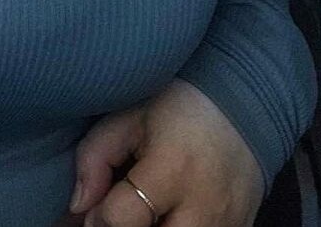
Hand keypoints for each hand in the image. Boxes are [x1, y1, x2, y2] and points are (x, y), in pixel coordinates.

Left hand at [67, 78, 264, 225]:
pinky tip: (165, 214)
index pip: (122, 219)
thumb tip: (79, 207)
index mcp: (171, 170)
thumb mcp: (127, 117)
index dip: (98, 219)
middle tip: (120, 214)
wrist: (241, 107)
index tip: (93, 210)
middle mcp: (204, 208)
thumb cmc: (177, 107)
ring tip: (143, 211)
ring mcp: (227, 226)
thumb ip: (95, 159)